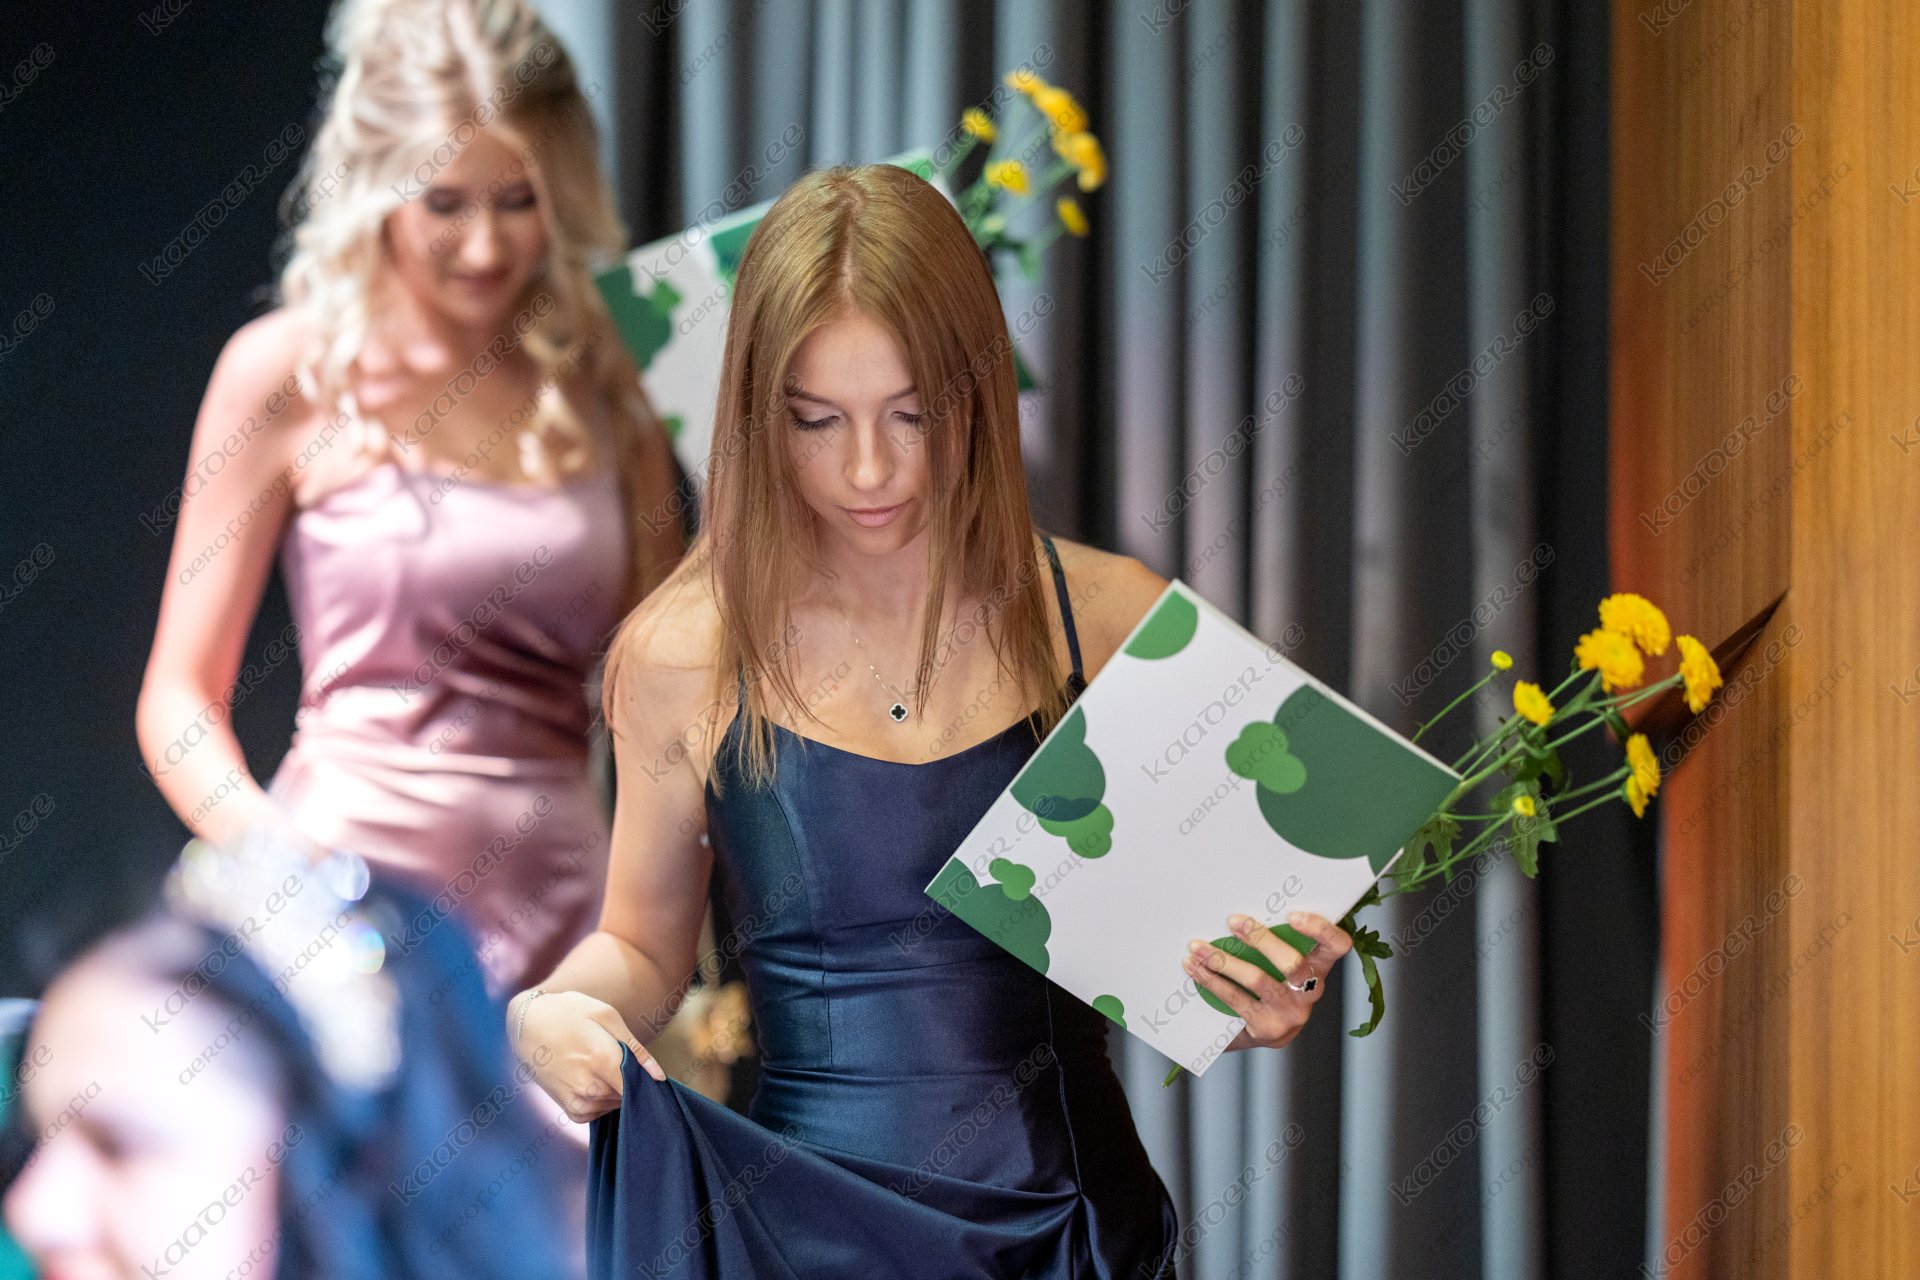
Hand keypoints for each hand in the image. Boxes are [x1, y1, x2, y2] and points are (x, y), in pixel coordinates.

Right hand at [509, 988, 665, 1121]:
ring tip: (600, 1065)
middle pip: (631, 1096)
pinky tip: (593, 1078)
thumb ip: (636, 1050)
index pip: (642, 1087)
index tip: (649, 1071)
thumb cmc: (570, 1013)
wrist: (527, 1024)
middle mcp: (591, 1088)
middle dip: (633, 1082)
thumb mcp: (607, 1017)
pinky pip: (602, 1112)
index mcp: (603, 1061)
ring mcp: (579, 1103)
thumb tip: (659, 1076)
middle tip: (619, 1059)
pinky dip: (604, 1098)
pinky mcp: (571, 1112)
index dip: (649, 1080)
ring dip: (618, 1090)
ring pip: (617, 1104)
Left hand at [1182, 911, 1353, 1051]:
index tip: (1291, 914)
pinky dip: (1211, 980)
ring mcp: (1291, 1013)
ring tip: (1197, 947)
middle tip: (1232, 921)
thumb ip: (1274, 940)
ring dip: (1223, 960)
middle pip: (1294, 963)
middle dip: (1261, 939)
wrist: (1256, 1031)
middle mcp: (1311, 992)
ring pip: (1258, 980)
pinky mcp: (1268, 1029)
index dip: (1320, 929)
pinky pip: (1236, 999)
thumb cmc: (1267, 983)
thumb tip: (1241, 909)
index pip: (1336, 946)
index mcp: (1319, 967)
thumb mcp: (1279, 962)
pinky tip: (1195, 968)